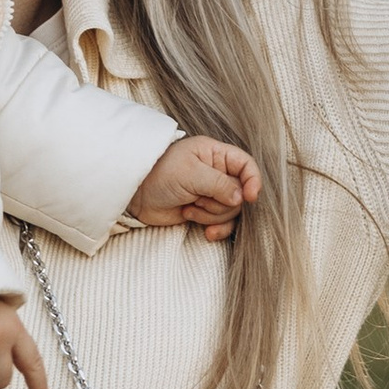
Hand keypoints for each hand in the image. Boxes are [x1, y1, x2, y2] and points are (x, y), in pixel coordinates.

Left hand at [128, 132, 262, 244]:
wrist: (136, 197)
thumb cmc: (159, 175)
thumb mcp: (190, 174)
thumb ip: (219, 184)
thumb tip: (241, 198)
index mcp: (215, 154)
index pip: (246, 165)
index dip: (252, 181)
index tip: (249, 197)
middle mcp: (217, 173)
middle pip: (240, 193)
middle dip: (220, 203)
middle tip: (198, 199)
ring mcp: (211, 194)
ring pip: (231, 211)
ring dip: (212, 216)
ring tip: (189, 209)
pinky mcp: (205, 212)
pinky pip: (224, 224)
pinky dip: (217, 229)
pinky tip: (206, 233)